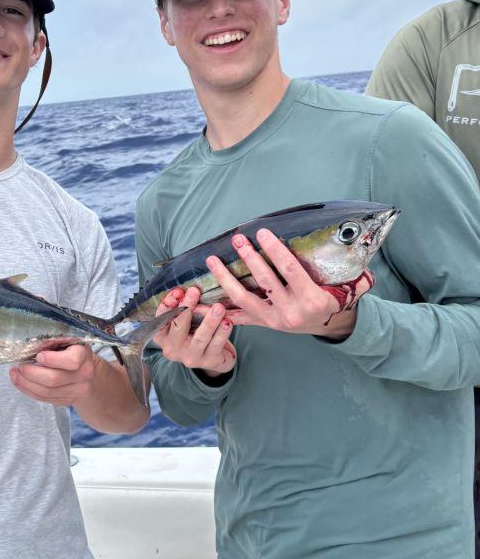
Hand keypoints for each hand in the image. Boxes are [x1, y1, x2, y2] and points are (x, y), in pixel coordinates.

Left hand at [9, 343, 97, 405]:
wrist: (87, 373)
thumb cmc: (72, 352)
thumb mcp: (68, 341)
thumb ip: (54, 342)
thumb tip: (30, 346)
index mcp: (84, 355)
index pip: (72, 360)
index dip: (53, 360)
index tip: (38, 356)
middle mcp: (84, 375)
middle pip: (54, 379)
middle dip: (31, 373)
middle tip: (19, 365)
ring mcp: (76, 390)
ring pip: (47, 392)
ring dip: (26, 383)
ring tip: (14, 373)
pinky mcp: (66, 400)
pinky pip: (45, 398)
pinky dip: (29, 390)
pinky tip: (19, 382)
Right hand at [151, 286, 236, 375]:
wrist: (212, 356)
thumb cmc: (195, 331)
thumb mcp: (184, 321)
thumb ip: (183, 307)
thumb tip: (189, 284)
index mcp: (162, 335)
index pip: (161, 318)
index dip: (168, 304)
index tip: (178, 290)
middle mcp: (172, 348)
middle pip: (178, 326)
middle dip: (187, 307)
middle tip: (195, 291)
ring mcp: (190, 356)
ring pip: (200, 337)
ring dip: (209, 321)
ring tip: (219, 307)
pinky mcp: (208, 361)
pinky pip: (216, 345)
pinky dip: (222, 333)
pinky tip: (227, 322)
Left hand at [208, 229, 373, 337]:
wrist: (330, 325)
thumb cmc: (335, 297)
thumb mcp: (347, 285)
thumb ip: (347, 266)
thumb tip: (357, 238)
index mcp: (311, 299)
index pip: (289, 269)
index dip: (274, 250)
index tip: (261, 232)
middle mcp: (291, 311)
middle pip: (265, 281)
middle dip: (249, 258)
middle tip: (237, 239)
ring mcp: (275, 320)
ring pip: (244, 298)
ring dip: (226, 279)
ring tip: (212, 260)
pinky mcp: (264, 324)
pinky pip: (239, 317)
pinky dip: (220, 309)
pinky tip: (201, 302)